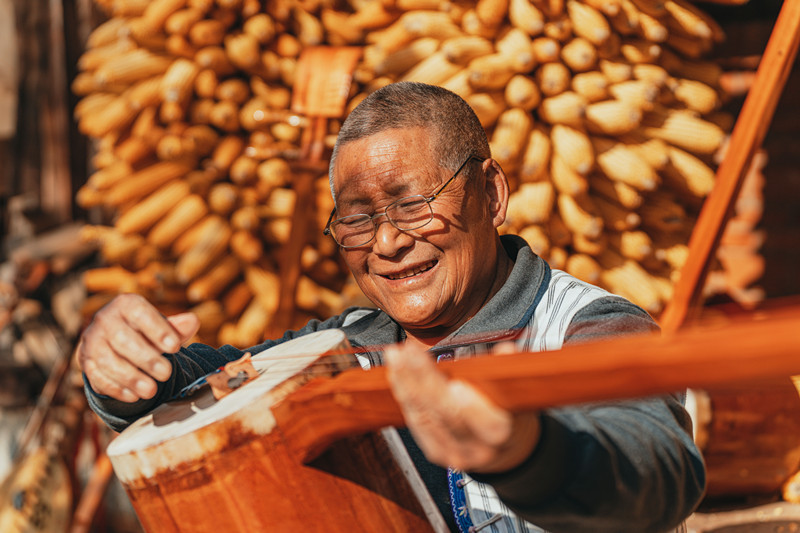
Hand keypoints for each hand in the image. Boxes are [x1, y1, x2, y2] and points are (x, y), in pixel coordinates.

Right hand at [77, 294, 198, 401]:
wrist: (111, 341)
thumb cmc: (143, 331)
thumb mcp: (161, 325)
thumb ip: (177, 326)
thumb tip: (192, 322)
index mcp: (125, 304)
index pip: (140, 313)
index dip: (157, 330)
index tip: (176, 347)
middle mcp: (104, 320)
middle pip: (123, 340)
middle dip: (146, 359)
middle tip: (167, 373)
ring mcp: (92, 341)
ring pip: (108, 360)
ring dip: (131, 377)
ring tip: (151, 390)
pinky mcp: (85, 362)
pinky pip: (97, 376)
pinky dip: (116, 388)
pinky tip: (134, 396)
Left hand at [384, 342, 540, 472]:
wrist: (506, 453)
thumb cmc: (511, 417)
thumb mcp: (519, 397)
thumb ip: (509, 372)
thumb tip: (506, 350)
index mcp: (502, 434)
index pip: (488, 423)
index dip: (472, 407)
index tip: (457, 384)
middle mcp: (476, 448)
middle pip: (447, 414)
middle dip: (425, 380)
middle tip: (409, 353)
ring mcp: (453, 452)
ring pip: (425, 416)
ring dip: (406, 382)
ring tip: (396, 357)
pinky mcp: (435, 451)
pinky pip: (416, 421)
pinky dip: (404, 395)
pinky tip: (396, 375)